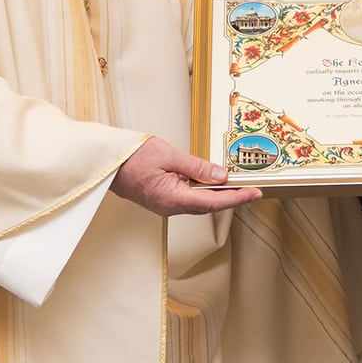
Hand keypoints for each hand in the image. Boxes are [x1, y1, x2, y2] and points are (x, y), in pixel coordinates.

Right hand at [113, 136, 259, 215]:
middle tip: (252, 189)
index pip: (213, 202)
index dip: (237, 198)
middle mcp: (170, 207)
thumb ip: (197, 167)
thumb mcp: (169, 155)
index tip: (254, 194)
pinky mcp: (162, 200)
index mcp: (172, 198)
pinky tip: (212, 183)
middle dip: (232, 198)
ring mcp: (165, 206)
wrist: (106, 164)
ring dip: (219, 195)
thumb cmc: (131, 157)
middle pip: (208, 205)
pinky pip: (189, 199)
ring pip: (199, 203)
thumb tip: (221, 176)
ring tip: (238, 186)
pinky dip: (204, 192)